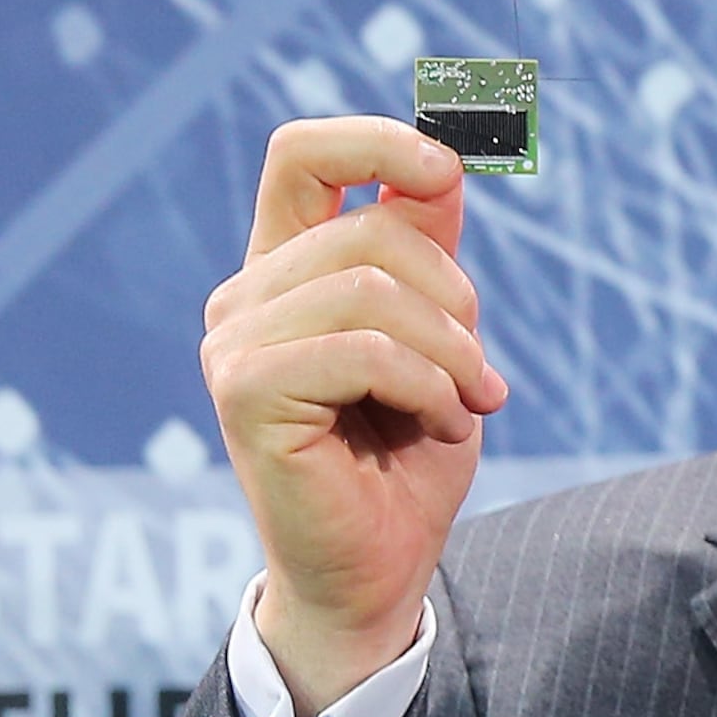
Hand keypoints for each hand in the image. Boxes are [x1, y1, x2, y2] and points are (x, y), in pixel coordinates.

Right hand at [199, 117, 507, 716]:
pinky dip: (429, 389)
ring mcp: (235, 342)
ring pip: (375, 291)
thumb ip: (431, 259)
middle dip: (458, 305)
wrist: (378, 574)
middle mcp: (248, 297)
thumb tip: (446, 161)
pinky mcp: (245, 389)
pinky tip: (440, 429)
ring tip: (463, 411)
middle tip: (481, 381)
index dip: (376, 142)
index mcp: (286, 273)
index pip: (303, 156)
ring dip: (452, 357)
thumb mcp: (439, 347)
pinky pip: (365, 349)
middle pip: (374, 234)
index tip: (446, 168)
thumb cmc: (406, 467)